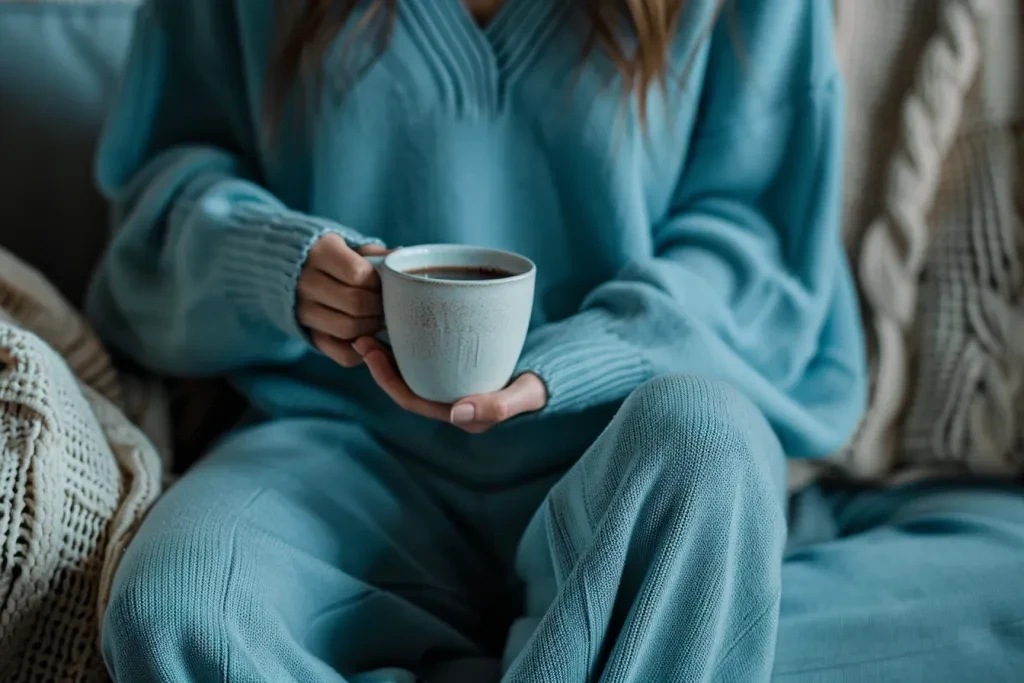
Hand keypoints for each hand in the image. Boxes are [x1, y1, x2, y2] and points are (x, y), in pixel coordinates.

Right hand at [297, 233, 387, 367]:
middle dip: (379, 307)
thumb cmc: (338, 258)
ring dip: (372, 327)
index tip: (383, 284)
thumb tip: (402, 260)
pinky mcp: (310, 336)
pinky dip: (362, 349)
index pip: (358, 274)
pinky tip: (369, 336)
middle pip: (355, 304)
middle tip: (387, 305)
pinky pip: (342, 354)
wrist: (297, 272)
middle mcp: (306, 283)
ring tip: (378, 318)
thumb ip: (377, 255)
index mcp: (320, 253)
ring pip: (348, 330)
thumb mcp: (354, 248)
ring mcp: (304, 312)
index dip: (378, 283)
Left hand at [352, 337, 547, 432]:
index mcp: (457, 413)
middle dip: (380, 362)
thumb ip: (496, 406)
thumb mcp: (524, 395)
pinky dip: (411, 340)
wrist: (555, 373)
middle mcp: (450, 401)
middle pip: (405, 384)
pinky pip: (428, 355)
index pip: (411, 399)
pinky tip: (401, 318)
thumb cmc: (539, 385)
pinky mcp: (458, 364)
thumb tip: (455, 413)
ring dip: (391, 351)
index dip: (386, 378)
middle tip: (363, 334)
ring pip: (414, 370)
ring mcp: (453, 382)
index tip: (371, 351)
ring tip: (372, 324)